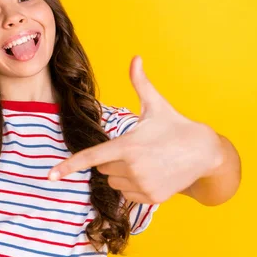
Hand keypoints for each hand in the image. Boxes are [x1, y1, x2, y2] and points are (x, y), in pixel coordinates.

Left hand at [48, 55, 223, 203]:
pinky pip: (126, 194)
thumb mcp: (156, 105)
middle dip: (112, 158)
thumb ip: (140, 83)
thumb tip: (135, 57)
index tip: (50, 175)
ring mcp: (142, 185)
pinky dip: (132, 185)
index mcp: (128, 145)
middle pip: (102, 168)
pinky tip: (151, 174)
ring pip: (113, 181)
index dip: (69, 166)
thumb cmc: (176, 126)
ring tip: (146, 161)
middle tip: (136, 149)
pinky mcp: (150, 198)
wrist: (205, 153)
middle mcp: (132, 168)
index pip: (91, 157)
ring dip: (121, 173)